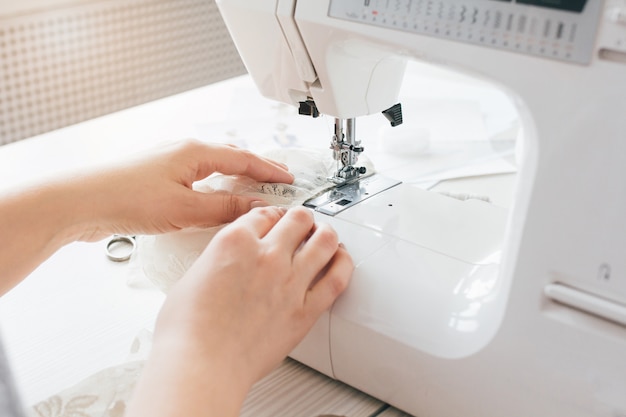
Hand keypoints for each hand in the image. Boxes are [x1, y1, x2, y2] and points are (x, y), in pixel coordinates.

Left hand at [67, 139, 294, 240]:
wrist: (80, 202)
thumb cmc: (125, 197)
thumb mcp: (185, 209)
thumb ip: (224, 209)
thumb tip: (255, 208)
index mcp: (195, 152)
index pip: (244, 158)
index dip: (270, 170)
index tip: (289, 178)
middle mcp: (183, 151)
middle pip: (231, 157)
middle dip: (256, 169)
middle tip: (278, 181)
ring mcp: (170, 163)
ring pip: (214, 167)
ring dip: (236, 178)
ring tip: (253, 191)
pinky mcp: (158, 177)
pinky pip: (197, 178)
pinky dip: (215, 187)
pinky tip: (215, 201)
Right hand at [127, 206, 353, 416]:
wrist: (202, 365)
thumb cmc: (189, 330)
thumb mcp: (193, 276)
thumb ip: (218, 259)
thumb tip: (227, 260)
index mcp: (235, 242)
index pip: (264, 212)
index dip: (272, 215)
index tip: (274, 220)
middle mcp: (267, 255)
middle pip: (298, 218)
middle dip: (300, 218)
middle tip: (301, 224)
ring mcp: (290, 281)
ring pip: (324, 240)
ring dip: (325, 233)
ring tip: (324, 235)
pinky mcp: (305, 309)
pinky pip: (336, 278)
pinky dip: (343, 263)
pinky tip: (340, 259)